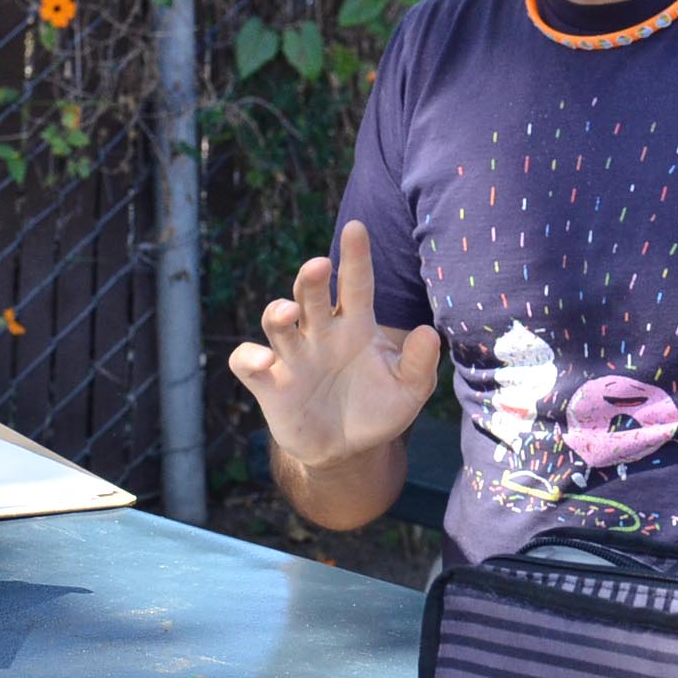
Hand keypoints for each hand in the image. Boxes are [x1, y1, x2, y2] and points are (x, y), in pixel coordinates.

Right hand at [228, 219, 442, 471]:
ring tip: (288, 313)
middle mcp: (321, 333)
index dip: (355, 256)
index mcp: (356, 326)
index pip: (356, 283)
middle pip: (310, 294)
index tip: (356, 228)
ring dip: (278, 313)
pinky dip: (250, 358)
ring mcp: (293, 356)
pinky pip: (247, 362)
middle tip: (319, 266)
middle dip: (310, 278)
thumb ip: (420, 363)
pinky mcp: (269, 384)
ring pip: (276, 321)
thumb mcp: (409, 391)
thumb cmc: (378, 410)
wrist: (348, 450)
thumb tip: (430, 332)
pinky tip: (265, 364)